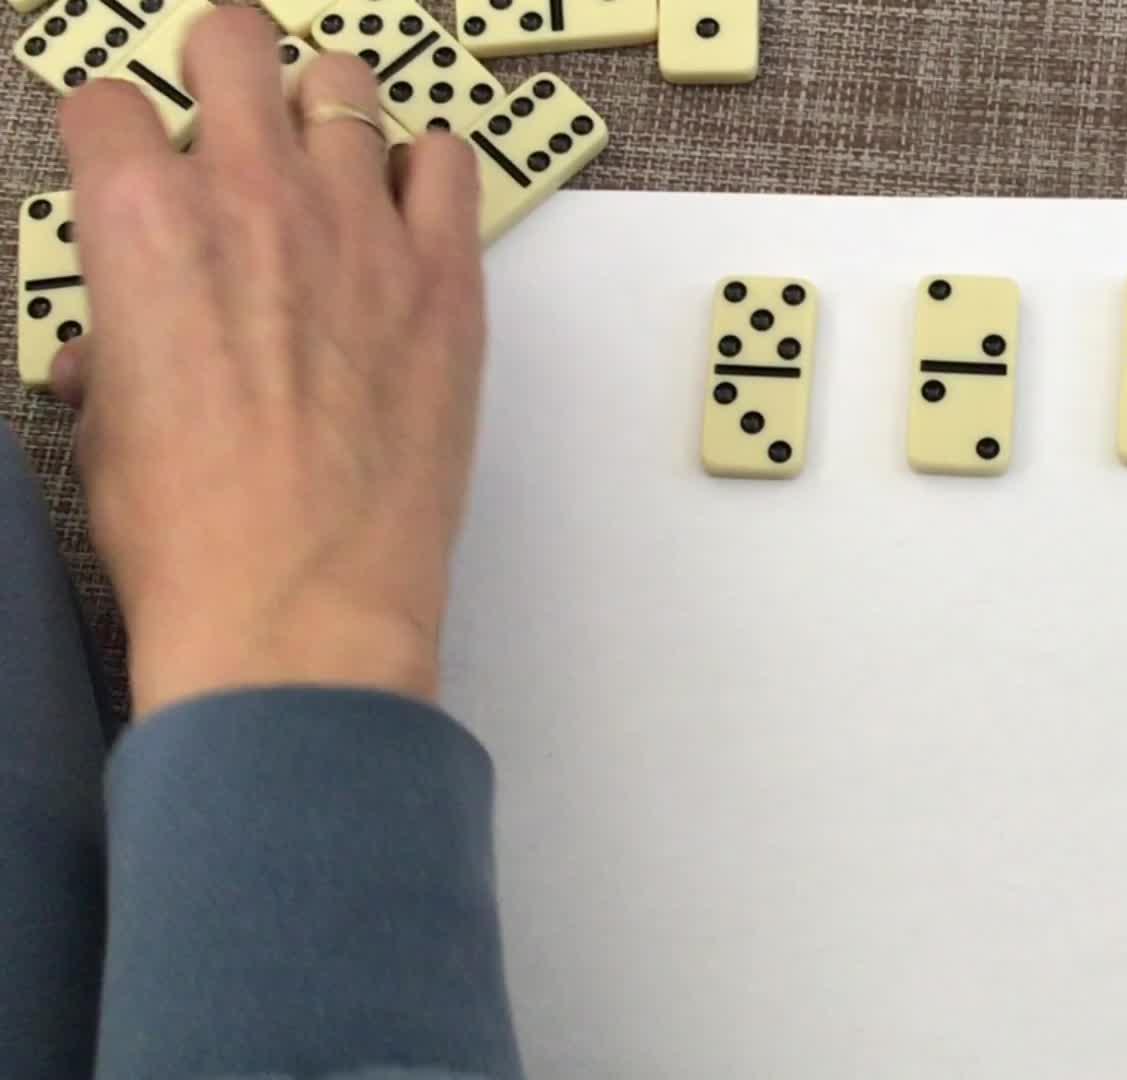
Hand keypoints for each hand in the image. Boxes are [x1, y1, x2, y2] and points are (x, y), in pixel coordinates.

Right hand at [54, 9, 484, 717]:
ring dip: (327, 111)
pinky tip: (408, 215)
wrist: (302, 602)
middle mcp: (251, 196)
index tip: (135, 162)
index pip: (113, 104)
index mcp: (141, 220)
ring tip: (326, 166)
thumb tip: (115, 355)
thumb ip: (118, 353)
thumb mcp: (109, 430)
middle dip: (223, 68)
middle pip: (234, 41)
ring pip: (347, 82)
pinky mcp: (446, 277)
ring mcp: (360, 227)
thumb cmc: (194, 531)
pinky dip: (426, 172)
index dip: (119, 136)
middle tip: (232, 115)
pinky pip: (449, 163)